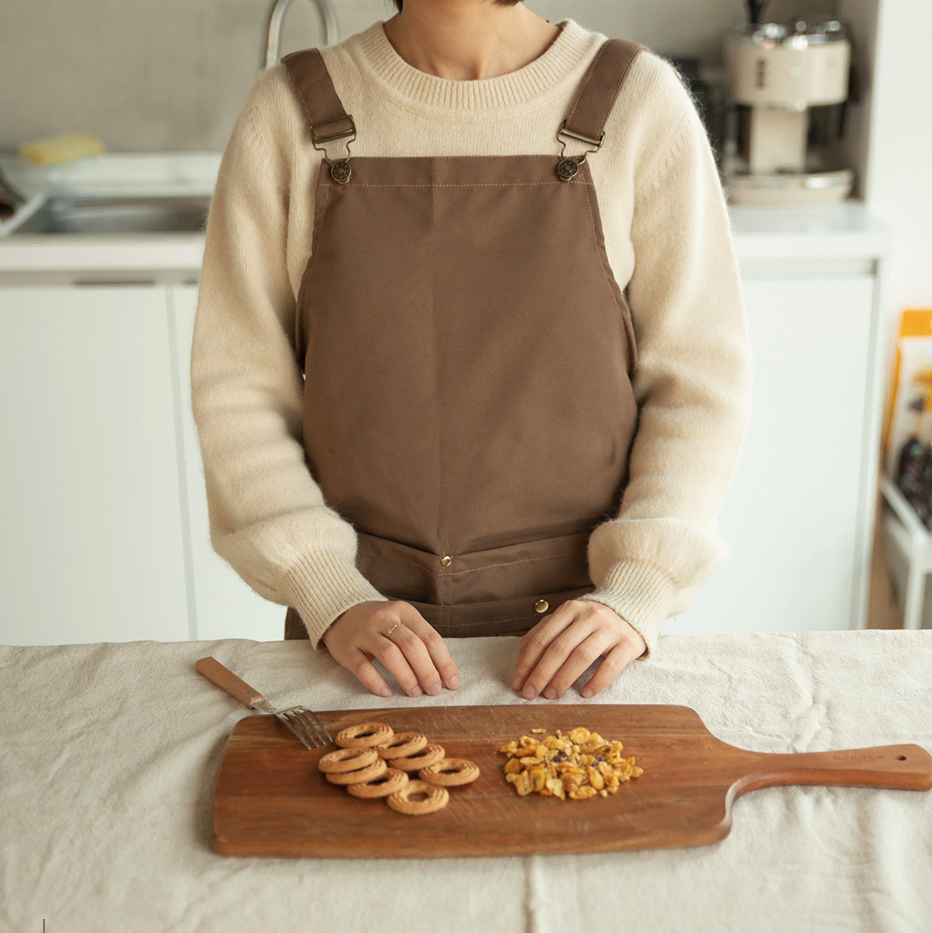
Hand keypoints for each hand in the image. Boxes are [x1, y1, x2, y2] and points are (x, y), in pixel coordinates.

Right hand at [322, 600, 459, 698]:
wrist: (340, 614)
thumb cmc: (380, 625)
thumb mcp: (401, 622)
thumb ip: (419, 641)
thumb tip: (443, 674)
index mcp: (404, 611)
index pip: (430, 637)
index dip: (444, 662)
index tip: (452, 683)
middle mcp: (385, 618)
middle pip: (411, 645)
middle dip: (427, 671)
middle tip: (434, 691)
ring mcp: (364, 632)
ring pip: (389, 654)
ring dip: (405, 676)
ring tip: (414, 693)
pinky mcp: (347, 647)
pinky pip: (362, 666)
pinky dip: (376, 681)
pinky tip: (386, 692)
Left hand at [511, 600, 645, 699]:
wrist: (631, 611)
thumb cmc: (590, 622)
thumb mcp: (566, 621)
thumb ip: (543, 636)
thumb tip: (520, 664)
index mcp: (569, 610)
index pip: (542, 638)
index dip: (527, 662)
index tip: (518, 683)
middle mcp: (589, 616)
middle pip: (560, 648)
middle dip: (541, 673)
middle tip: (531, 693)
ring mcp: (609, 629)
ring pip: (582, 656)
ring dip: (564, 678)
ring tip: (552, 695)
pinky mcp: (628, 643)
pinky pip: (611, 666)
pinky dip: (597, 681)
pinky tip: (586, 693)